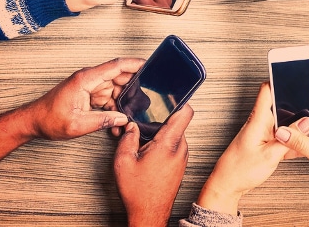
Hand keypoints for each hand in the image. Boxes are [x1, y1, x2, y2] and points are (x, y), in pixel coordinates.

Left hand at [26, 58, 144, 139]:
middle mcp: (89, 79)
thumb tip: (124, 118)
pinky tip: (115, 120)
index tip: (149, 64)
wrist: (33, 122)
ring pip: (115, 89)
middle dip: (132, 90)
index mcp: (86, 79)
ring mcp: (89, 86)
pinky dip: (113, 108)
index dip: (134, 64)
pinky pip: (108, 97)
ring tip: (124, 119)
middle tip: (141, 104)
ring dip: (122, 103)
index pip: (115, 66)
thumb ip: (103, 121)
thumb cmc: (49, 120)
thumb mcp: (78, 125)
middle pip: (119, 78)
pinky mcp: (89, 94)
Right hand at [114, 105, 193, 226]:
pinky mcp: (180, 164)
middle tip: (143, 121)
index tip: (170, 94)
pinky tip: (147, 152)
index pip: (185, 113)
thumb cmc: (139, 192)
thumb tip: (132, 125)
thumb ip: (127, 137)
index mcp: (168, 143)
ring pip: (174, 134)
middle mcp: (180, 148)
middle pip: (176, 122)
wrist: (150, 214)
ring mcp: (182, 157)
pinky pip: (174, 145)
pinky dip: (162, 144)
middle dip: (160, 119)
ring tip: (143, 139)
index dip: (179, 100)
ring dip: (160, 133)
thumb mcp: (123, 161)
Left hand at [196, 83, 308, 215]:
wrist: (226, 186)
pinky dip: (291, 139)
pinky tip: (300, 146)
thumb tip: (305, 122)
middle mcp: (259, 122)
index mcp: (257, 120)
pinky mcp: (264, 142)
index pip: (267, 90)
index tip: (294, 73)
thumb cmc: (240, 170)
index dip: (279, 78)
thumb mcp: (270, 155)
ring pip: (283, 122)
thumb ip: (289, 139)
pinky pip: (281, 136)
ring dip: (295, 125)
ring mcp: (262, 132)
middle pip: (280, 105)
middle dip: (296, 105)